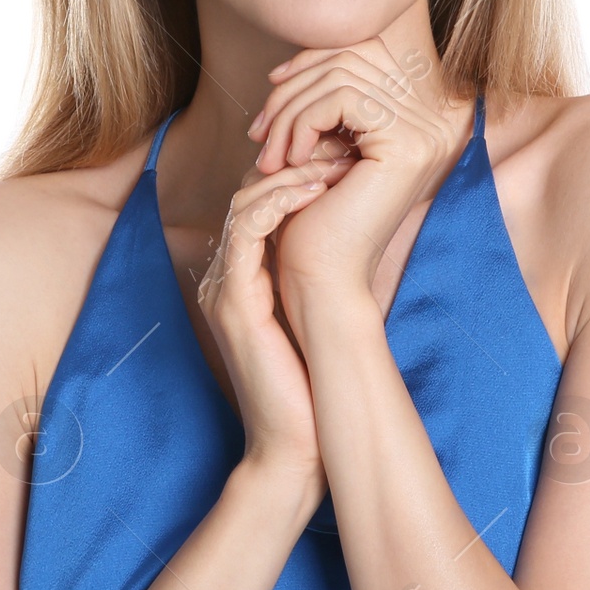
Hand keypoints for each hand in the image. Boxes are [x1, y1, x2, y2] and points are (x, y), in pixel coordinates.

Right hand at [199, 157, 334, 514]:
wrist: (297, 446)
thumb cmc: (316, 387)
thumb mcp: (323, 316)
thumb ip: (326, 276)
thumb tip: (366, 238)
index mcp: (244, 278)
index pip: (260, 203)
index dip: (299, 172)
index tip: (344, 156)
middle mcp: (227, 277)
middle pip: (248, 194)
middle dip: (295, 162)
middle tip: (340, 144)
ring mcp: (224, 288)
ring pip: (243, 203)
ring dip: (289, 174)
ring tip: (333, 160)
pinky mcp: (232, 301)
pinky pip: (245, 231)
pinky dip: (277, 201)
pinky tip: (313, 189)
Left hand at [246, 40, 470, 311]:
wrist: (322, 279)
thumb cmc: (314, 216)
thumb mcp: (321, 143)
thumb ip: (325, 98)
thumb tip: (303, 53)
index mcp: (419, 116)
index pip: (367, 50)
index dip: (314, 59)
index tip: (273, 89)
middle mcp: (434, 119)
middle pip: (351, 56)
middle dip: (293, 88)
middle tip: (260, 133)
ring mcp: (426, 131)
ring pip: (340, 76)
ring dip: (289, 112)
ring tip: (269, 154)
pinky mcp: (406, 146)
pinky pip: (341, 99)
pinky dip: (302, 122)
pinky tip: (290, 160)